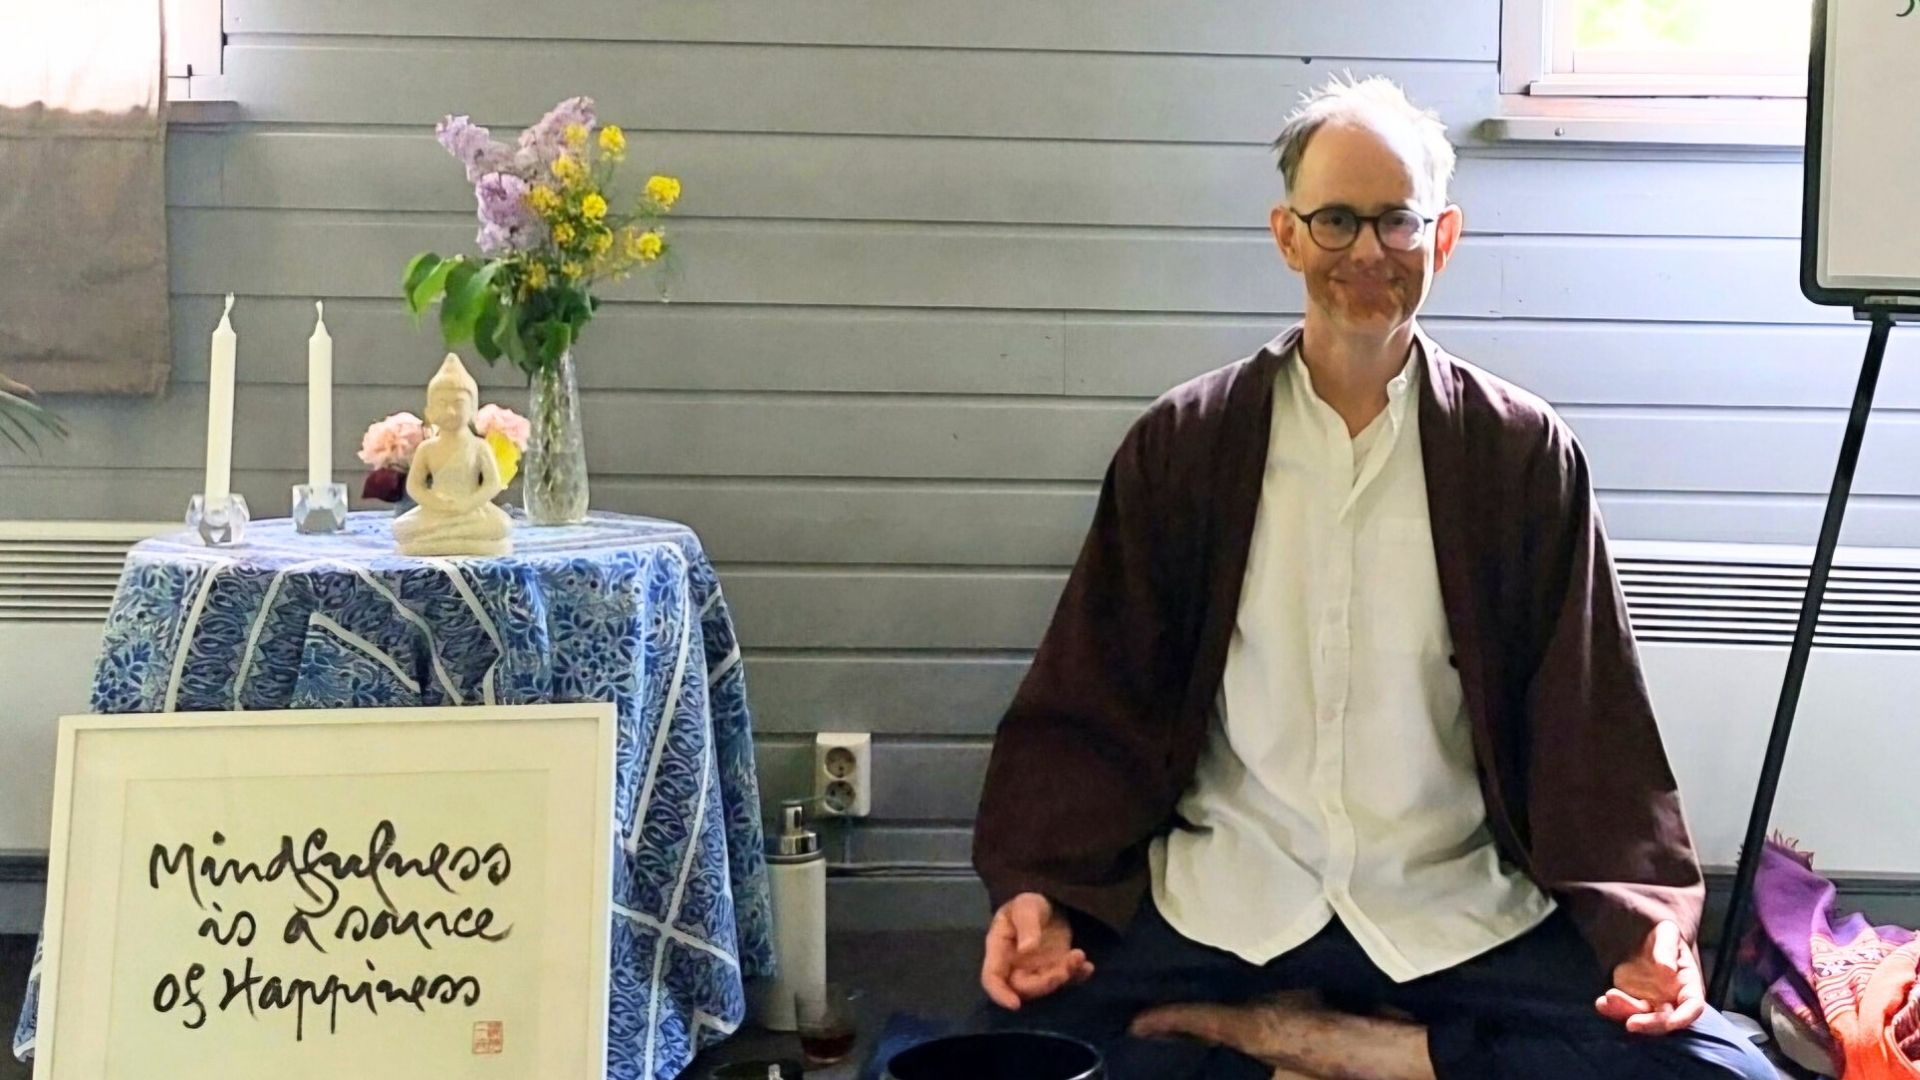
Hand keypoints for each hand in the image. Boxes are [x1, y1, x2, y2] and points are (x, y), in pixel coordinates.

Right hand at [980, 892, 1094, 1009]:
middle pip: (1024, 988)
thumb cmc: (1029, 903)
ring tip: (1079, 956)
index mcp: (999, 950)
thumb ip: (1026, 925)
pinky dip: (1077, 976)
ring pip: (1047, 985)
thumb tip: (1026, 950)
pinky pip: (1066, 980)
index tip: (1014, 1005)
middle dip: (1044, 984)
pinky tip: (1087, 966)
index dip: (1000, 994)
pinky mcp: (1056, 968)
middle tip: (1064, 969)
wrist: (1049, 901)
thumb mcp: (1025, 906)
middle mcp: (1016, 966)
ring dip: (1063, 976)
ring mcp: (1037, 969)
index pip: (992, 978)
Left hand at [1595, 920, 1705, 1034]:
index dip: (1684, 1017)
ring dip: (1626, 1014)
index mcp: (1688, 984)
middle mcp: (1672, 998)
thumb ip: (1667, 949)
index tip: (1671, 1024)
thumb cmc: (1660, 934)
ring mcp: (1652, 1002)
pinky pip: (1624, 1010)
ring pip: (1643, 1017)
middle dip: (1650, 1024)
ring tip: (1608, 1000)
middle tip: (1631, 1023)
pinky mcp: (1632, 1000)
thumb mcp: (1666, 932)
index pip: (1693, 1006)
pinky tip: (1601, 1003)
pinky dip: (1613, 1010)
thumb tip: (1667, 969)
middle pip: (1666, 1019)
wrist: (1640, 936)